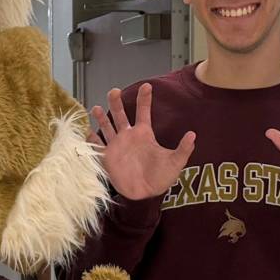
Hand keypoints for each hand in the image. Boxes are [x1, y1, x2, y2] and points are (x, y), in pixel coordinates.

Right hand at [90, 83, 195, 201]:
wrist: (146, 194)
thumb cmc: (161, 177)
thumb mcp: (175, 162)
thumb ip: (183, 148)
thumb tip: (193, 135)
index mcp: (144, 134)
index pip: (143, 111)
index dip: (144, 98)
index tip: (146, 85)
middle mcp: (128, 136)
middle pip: (120, 115)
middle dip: (116, 102)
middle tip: (114, 91)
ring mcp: (116, 146)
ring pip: (107, 127)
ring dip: (101, 117)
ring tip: (96, 108)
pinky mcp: (107, 158)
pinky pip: (97, 146)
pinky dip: (91, 139)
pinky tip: (87, 131)